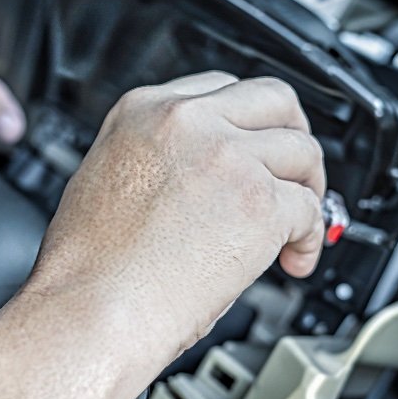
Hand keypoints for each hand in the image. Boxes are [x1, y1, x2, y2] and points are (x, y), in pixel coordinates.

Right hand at [28, 72, 325, 357]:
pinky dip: (310, 238)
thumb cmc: (86, 268)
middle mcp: (186, 122)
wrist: (89, 310)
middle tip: (294, 176)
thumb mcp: (103, 178)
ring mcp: (226, 157)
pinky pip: (311, 209)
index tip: (255, 149)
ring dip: (307, 190)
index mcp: (142, 111)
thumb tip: (198, 176)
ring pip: (303, 152)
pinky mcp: (258, 202)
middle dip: (293, 138)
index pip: (221, 88)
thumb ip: (156, 157)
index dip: (247, 124)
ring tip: (294, 228)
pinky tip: (292, 259)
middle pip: (273, 101)